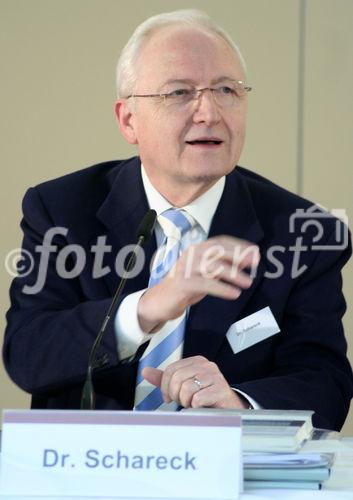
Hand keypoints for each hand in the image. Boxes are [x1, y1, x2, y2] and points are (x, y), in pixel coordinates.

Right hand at [138, 235, 259, 332]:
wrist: (160, 302)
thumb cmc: (186, 287)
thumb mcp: (207, 275)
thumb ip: (223, 267)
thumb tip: (245, 261)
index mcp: (197, 249)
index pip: (220, 241)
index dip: (239, 245)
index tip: (255, 252)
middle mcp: (191, 254)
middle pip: (218, 250)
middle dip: (239, 255)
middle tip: (255, 263)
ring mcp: (186, 268)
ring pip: (214, 266)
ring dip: (234, 274)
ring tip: (248, 283)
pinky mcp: (183, 283)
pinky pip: (206, 283)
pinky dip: (222, 288)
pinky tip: (234, 294)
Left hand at [142, 355, 248, 408]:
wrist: (227, 408)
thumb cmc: (203, 396)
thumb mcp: (182, 386)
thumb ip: (164, 378)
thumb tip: (145, 371)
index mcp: (195, 361)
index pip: (171, 370)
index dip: (165, 386)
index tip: (169, 397)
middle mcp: (206, 365)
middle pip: (177, 378)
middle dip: (176, 395)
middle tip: (182, 401)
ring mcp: (215, 376)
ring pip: (187, 388)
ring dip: (187, 401)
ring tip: (193, 403)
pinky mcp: (221, 389)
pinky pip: (198, 398)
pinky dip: (196, 406)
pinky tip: (202, 406)